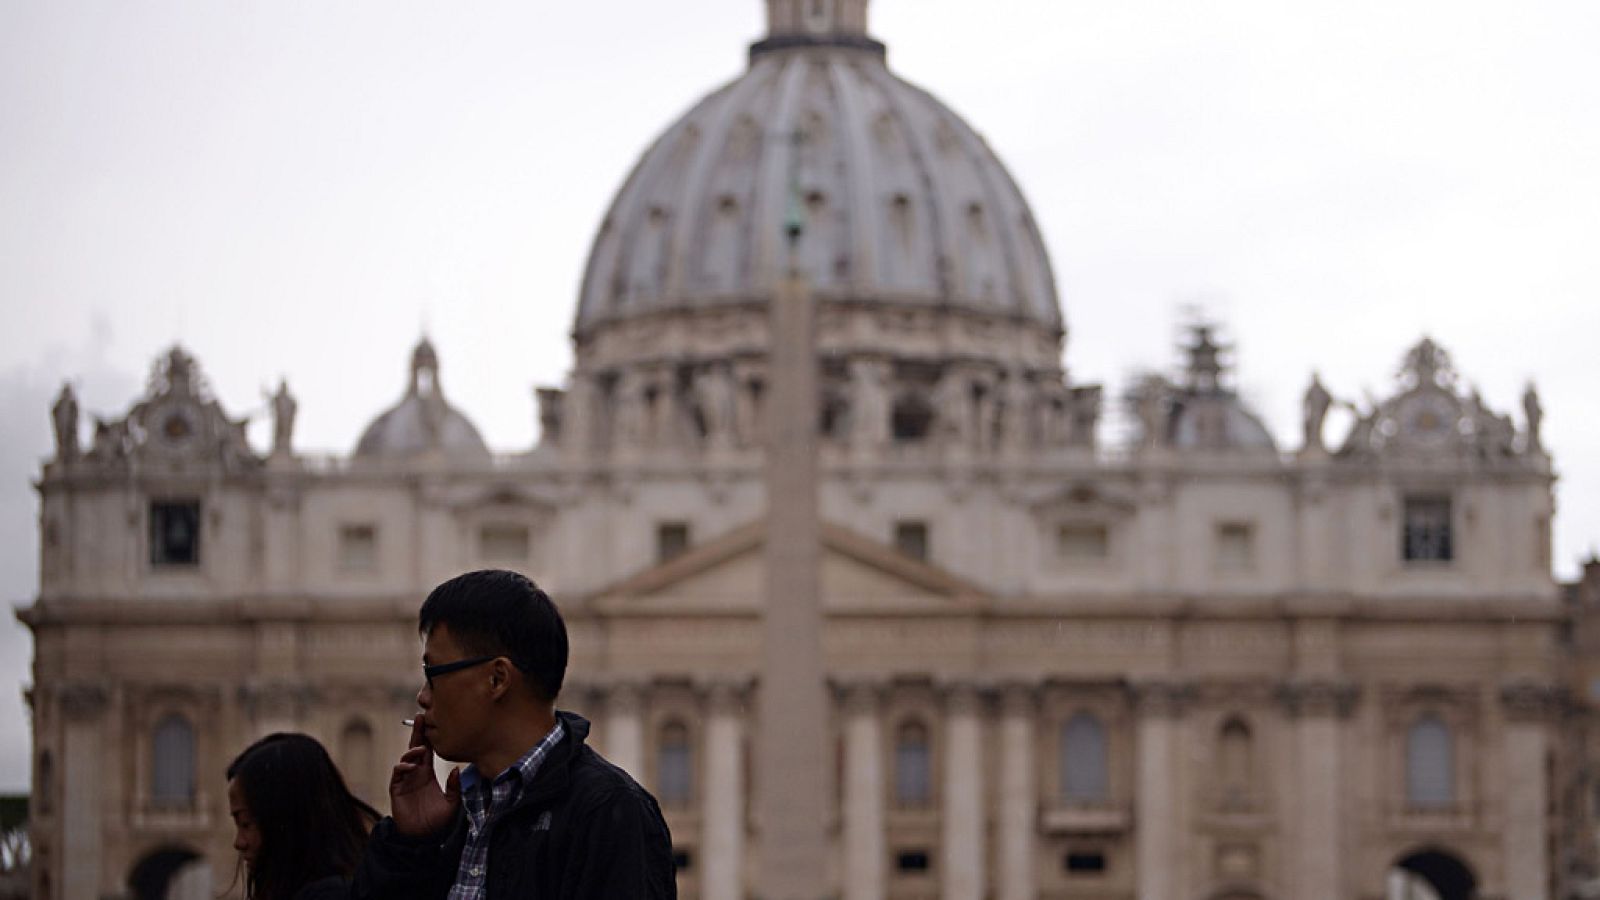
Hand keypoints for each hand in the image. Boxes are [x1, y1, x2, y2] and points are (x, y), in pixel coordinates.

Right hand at [389, 713, 460, 836]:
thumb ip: (455, 786)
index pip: (428, 750)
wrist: (423, 838)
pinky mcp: (396, 790)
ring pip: (405, 759)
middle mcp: (416, 774)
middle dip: (418, 732)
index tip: (433, 720)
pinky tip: (411, 766)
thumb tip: (457, 769)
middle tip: (422, 716)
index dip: (430, 736)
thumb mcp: (452, 803)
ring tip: (421, 749)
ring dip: (412, 752)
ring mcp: (405, 781)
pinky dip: (403, 767)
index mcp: (428, 773)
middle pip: (415, 748)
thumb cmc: (438, 821)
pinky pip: (397, 774)